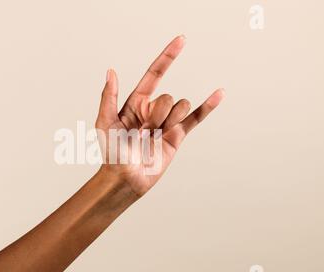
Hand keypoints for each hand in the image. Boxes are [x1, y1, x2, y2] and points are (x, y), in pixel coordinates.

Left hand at [96, 35, 224, 196]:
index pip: (154, 74)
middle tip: (142, 132)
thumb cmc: (112, 152)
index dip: (168, 57)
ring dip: (168, 122)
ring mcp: (166, 122)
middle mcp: (153, 110)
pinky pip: (195, 118)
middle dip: (157, 114)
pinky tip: (219, 93)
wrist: (125, 178)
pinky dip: (208, 106)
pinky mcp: (177, 135)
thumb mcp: (104, 122)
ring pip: (180, 106)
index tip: (182, 40)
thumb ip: (109, 96)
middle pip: (167, 96)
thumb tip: (111, 71)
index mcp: (136, 103)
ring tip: (153, 138)